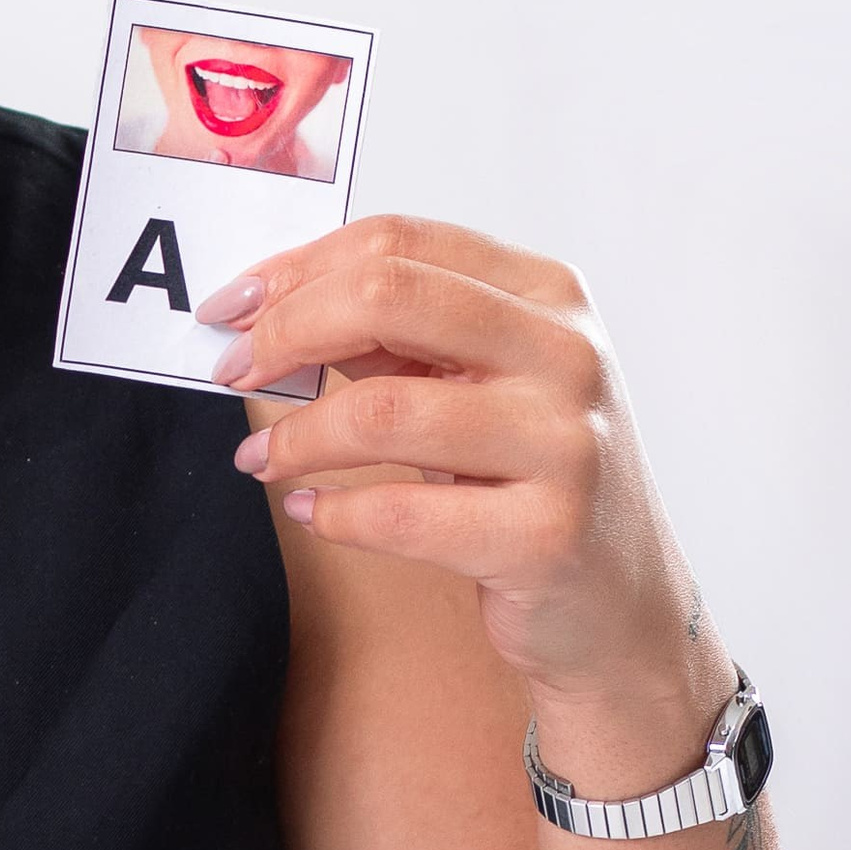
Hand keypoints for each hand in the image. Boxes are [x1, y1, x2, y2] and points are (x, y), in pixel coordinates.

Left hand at [204, 217, 725, 781]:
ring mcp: (565, 445)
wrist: (619, 605)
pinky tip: (312, 512)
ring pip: (381, 411)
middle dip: (284, 333)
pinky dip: (334, 512)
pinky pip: (400, 512)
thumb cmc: (532, 480)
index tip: (231, 307)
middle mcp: (567, 355)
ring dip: (295, 438)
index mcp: (548, 296)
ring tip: (263, 461)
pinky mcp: (545, 536)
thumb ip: (394, 337)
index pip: (397, 244)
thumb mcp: (479, 384)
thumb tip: (268, 309)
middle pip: (386, 299)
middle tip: (232, 372)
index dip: (296, 269)